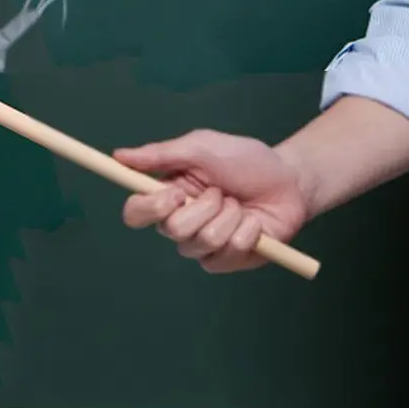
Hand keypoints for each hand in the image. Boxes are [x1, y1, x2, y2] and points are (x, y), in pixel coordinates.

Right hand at [113, 129, 310, 272]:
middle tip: (220, 190)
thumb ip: (161, 154)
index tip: (174, 193)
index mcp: (168, 196)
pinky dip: (247, 230)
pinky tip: (254, 222)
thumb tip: (119, 155)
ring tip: (240, 203)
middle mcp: (180, 224)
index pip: (135, 213)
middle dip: (204, 205)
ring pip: (204, 241)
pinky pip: (229, 251)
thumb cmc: (245, 160)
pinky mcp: (227, 261)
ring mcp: (203, 246)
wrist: (289, 180)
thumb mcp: (203, 146)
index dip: (149, 209)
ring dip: (229, 215)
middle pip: (172, 230)